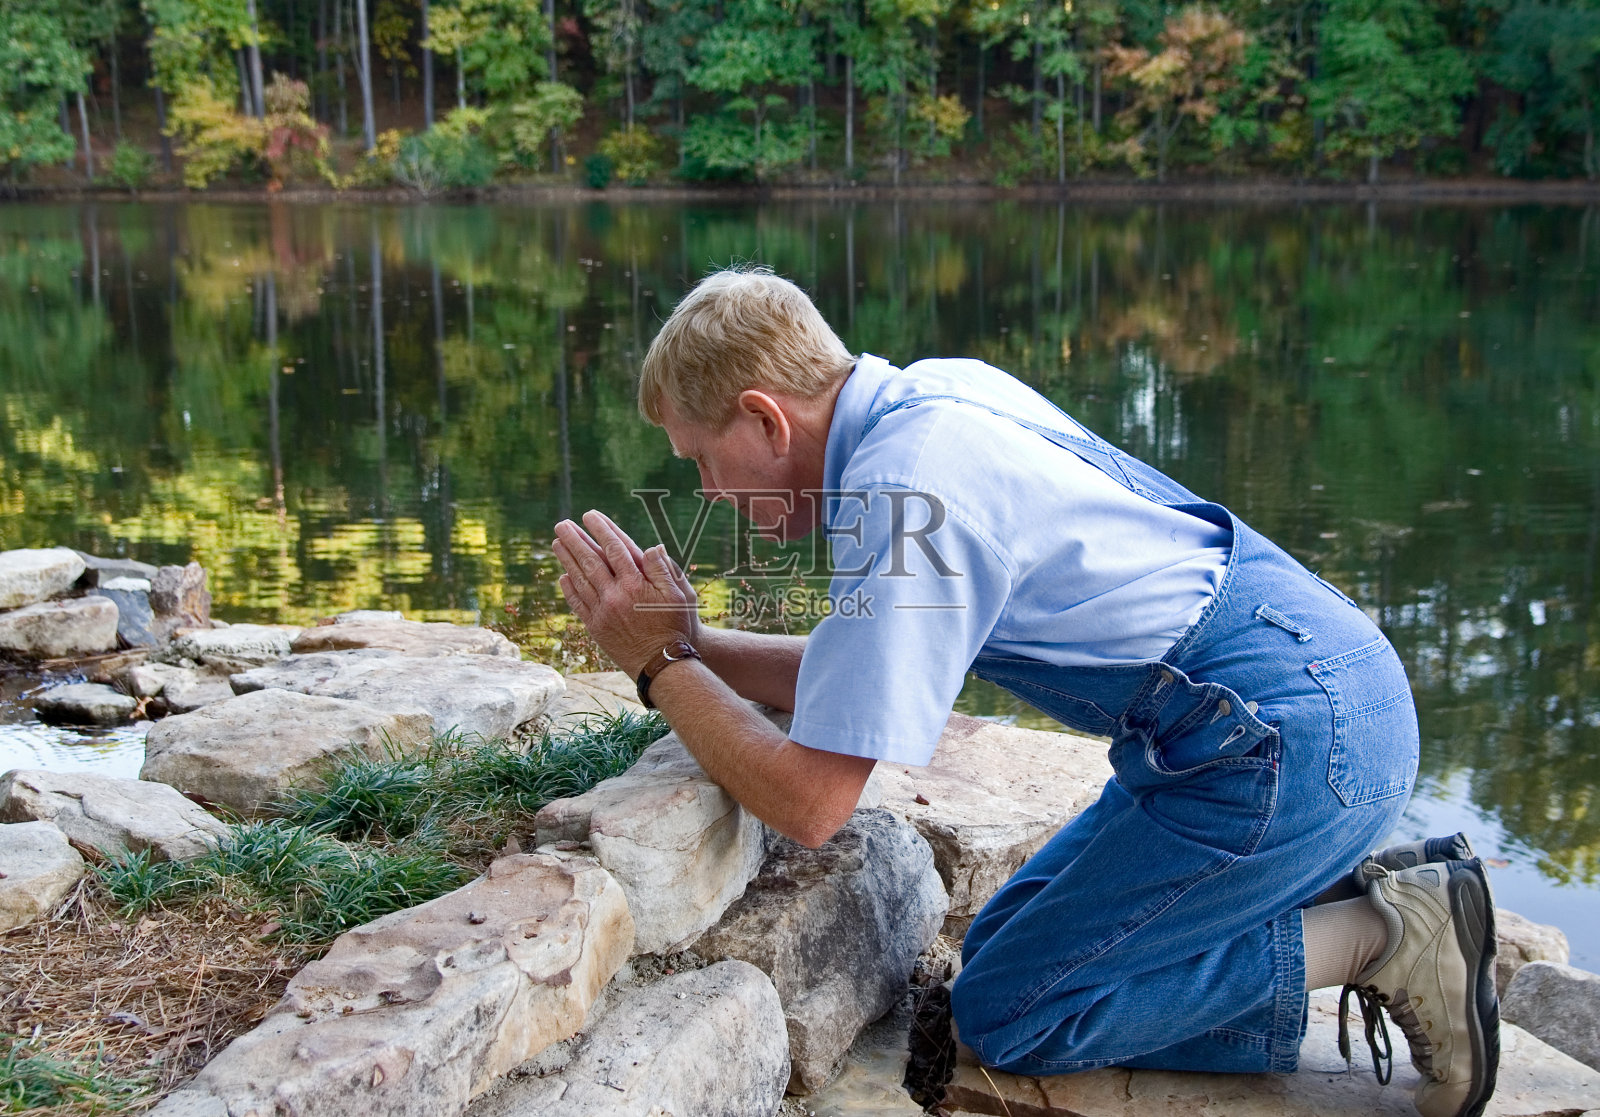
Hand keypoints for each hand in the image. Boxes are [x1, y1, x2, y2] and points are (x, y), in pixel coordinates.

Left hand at [552, 510, 701, 676]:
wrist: (663, 665)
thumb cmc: (676, 627)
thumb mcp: (679, 594)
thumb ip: (663, 569)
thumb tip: (650, 546)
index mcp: (636, 583)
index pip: (614, 549)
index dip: (601, 530)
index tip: (590, 515)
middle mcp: (615, 595)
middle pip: (590, 561)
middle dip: (575, 540)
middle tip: (561, 524)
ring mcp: (603, 612)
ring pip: (580, 580)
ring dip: (567, 560)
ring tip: (556, 543)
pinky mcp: (596, 628)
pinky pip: (578, 604)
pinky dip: (569, 589)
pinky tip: (563, 577)